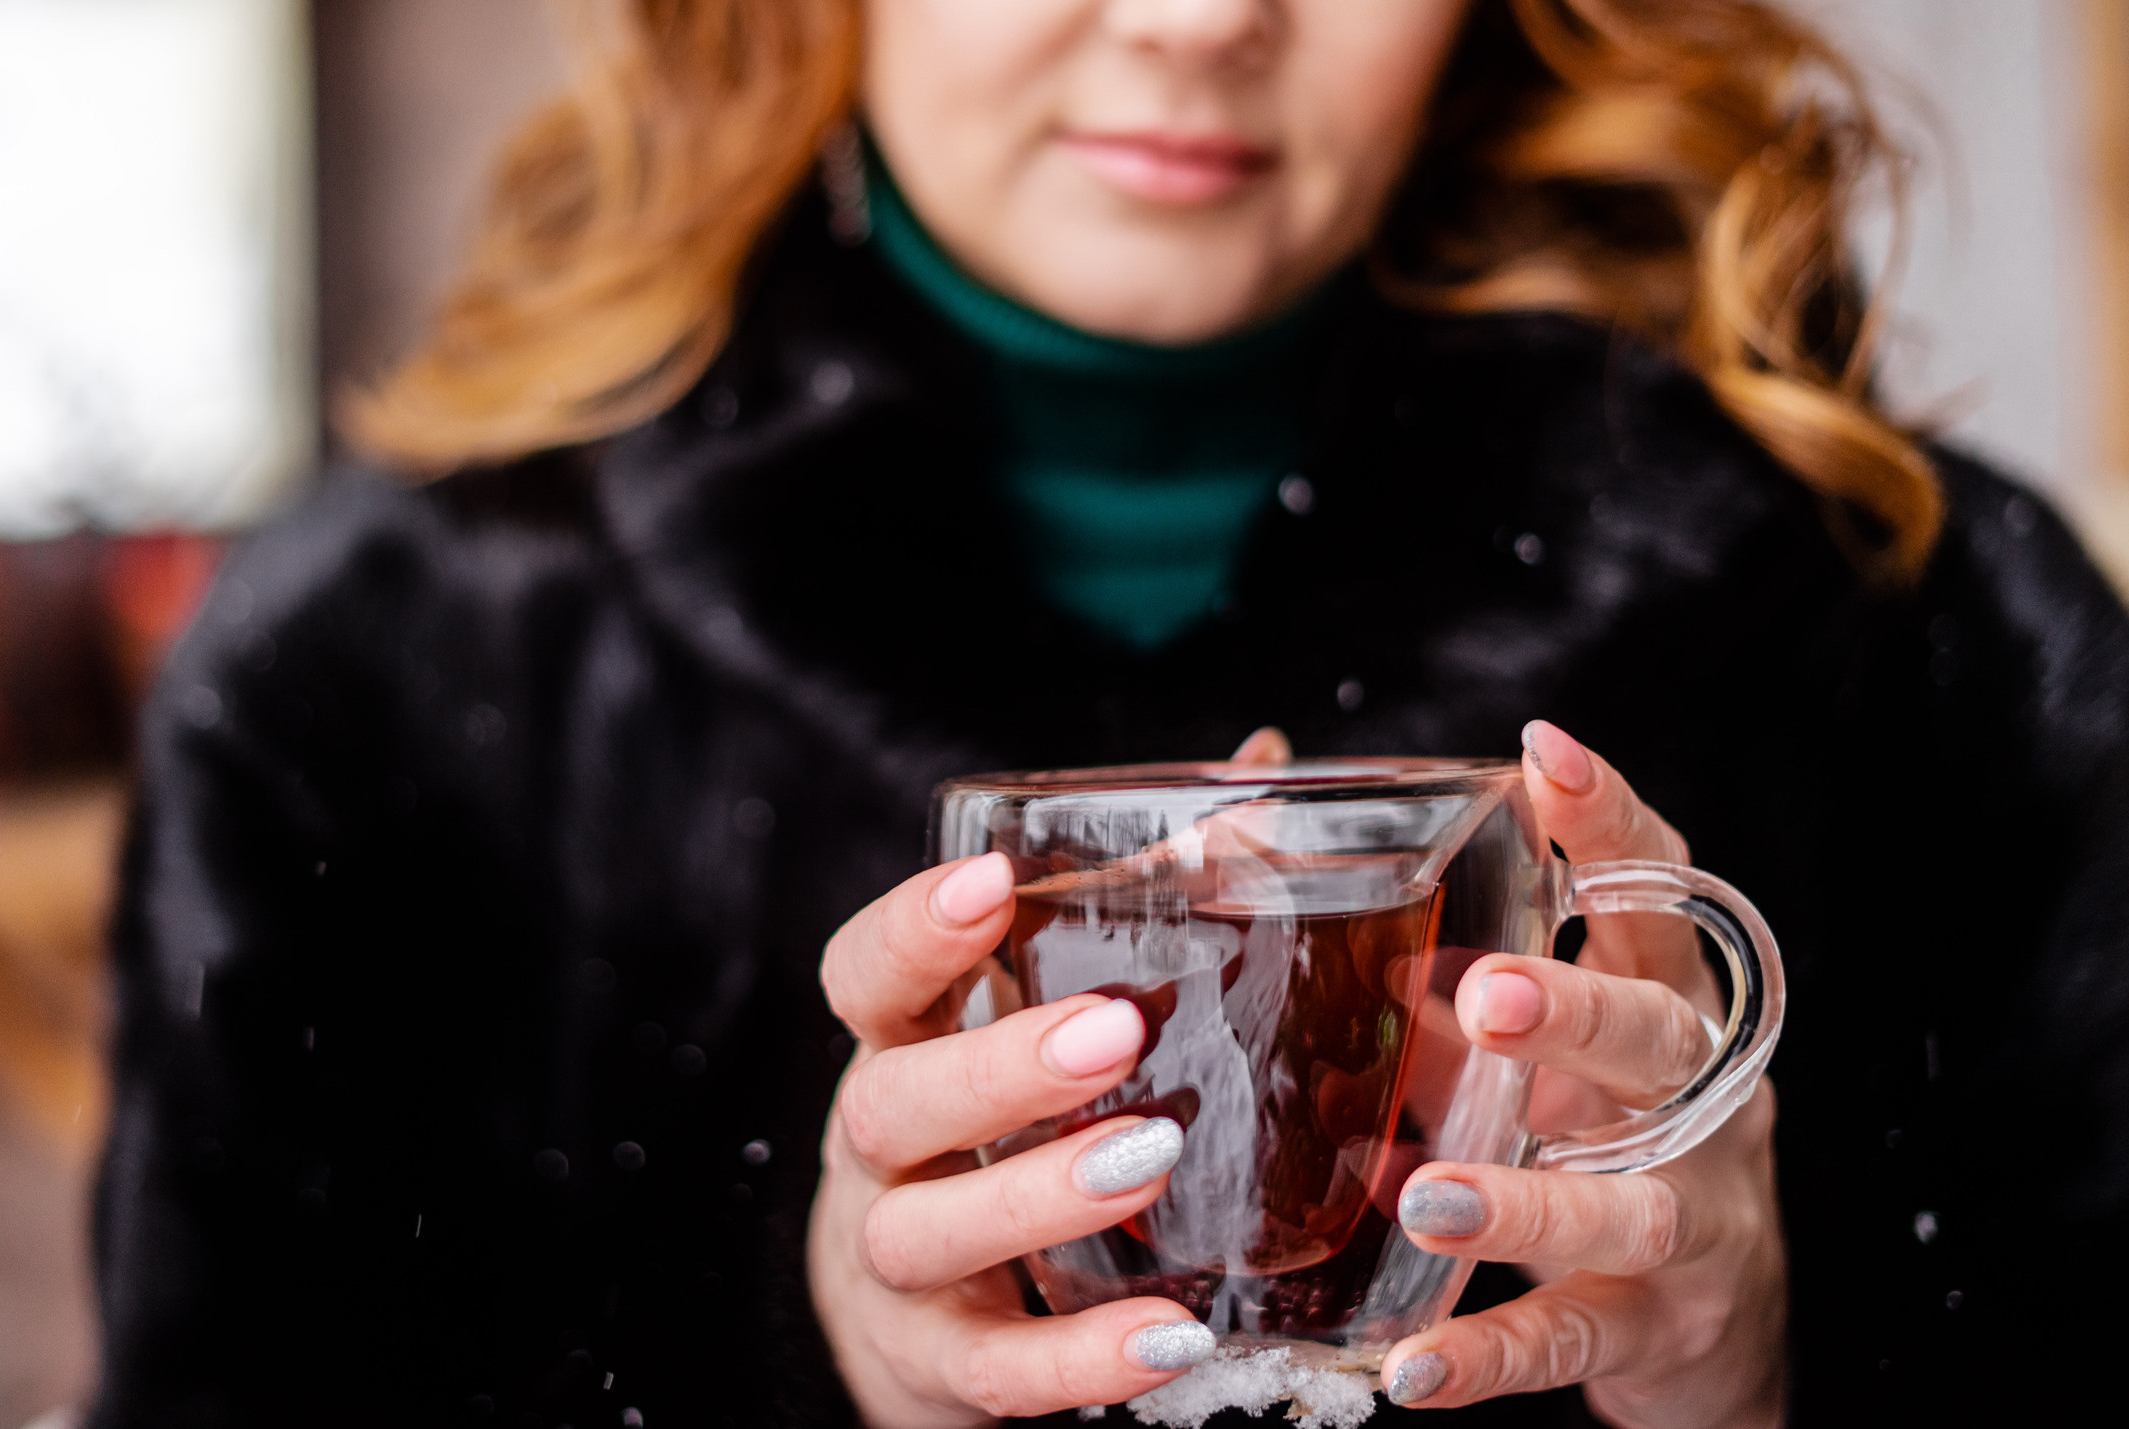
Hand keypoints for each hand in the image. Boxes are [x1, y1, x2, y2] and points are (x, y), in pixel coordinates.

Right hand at [807, 859, 1207, 1425]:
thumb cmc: (1001, 1126)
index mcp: (900, 1046)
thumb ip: (1139, 895)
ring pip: (928, 1232)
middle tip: (1116, 1030)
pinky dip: (1079, 1361)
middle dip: (996, 1065)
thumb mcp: (1037, 1018)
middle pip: (891, 1102)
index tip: (992, 880)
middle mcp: (877, 1150)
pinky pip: (996, 1372)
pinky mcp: (938, 1368)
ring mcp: (896, 1265)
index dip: (912, 928)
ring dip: (1035, 1196)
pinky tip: (1173, 1339)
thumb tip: (1264, 761)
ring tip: (1150, 1162)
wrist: (916, 1324)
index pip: (864, 976)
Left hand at [1379, 720, 1786, 1426]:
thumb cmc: (1604, 1146)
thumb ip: (1461, 992)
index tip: (1544, 757)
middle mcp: (1702, 1103)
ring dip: (1527, 1199)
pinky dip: (1496, 1356)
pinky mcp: (1664, 1329)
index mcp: (1670, 1008)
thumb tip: (1335, 908)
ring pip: (1630, 1204)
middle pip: (1661, 1039)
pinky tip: (1415, 1370)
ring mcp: (1696, 1221)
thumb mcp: (1550, 1059)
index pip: (1659, 895)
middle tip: (1487, 995)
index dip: (1613, 824)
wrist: (1717, 1331)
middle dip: (1579, 1010)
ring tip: (1424, 1200)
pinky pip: (1578, 1338)